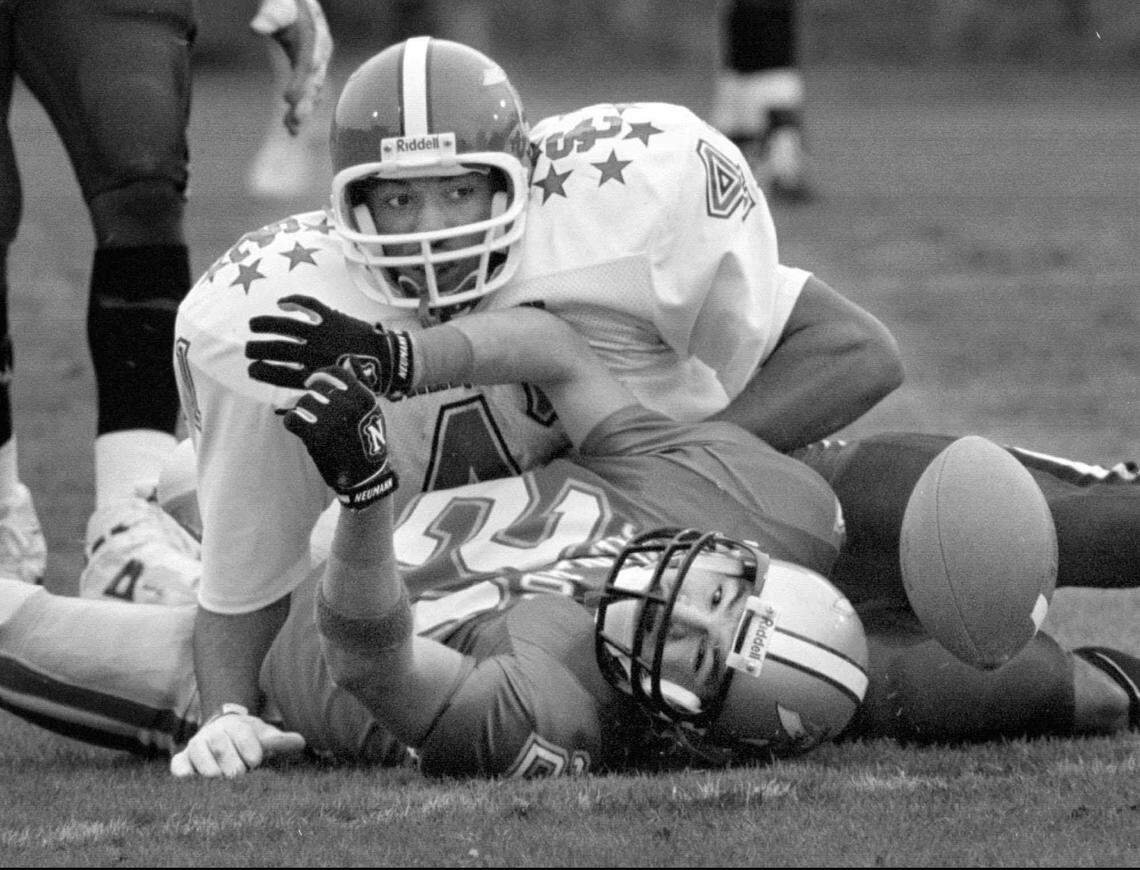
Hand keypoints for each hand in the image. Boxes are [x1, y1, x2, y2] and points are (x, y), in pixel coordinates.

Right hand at [170, 706, 305, 777]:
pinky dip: (183, 771)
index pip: (242, 734)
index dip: (250, 747)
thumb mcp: (265, 737)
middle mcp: (215, 734)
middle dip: (230, 760)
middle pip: (220, 744)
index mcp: (236, 726)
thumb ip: (281, 741)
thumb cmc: (248, 741)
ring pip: (199, 752)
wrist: (222, 734)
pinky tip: (191, 780)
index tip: (257, 761)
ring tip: (218, 777)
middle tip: (238, 774)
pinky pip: (178, 764)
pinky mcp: (182, 760)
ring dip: (208, 766)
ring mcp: (197, 746)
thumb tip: (301, 742)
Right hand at [247, 295, 415, 396]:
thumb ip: (313, 392)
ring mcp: (322, 334)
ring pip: (285, 326)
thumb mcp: (336, 392)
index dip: (260, 371)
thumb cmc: (364, 380)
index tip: (251, 369)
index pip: (277, 373)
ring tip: (253, 325)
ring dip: (265, 324)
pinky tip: (281, 303)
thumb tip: (290, 404)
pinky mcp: (332, 318)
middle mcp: (314, 355)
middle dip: (257, 349)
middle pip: (276, 350)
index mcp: (313, 376)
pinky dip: (293, 301)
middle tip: (248, 349)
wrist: (389, 361)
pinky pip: (308, 305)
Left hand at [249, 0, 332, 134]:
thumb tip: (256, 28)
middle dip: (305, 102)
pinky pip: (305, 95)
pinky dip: (298, 111)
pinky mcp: (308, 74)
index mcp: (319, 37)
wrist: (297, 5)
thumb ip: (272, 13)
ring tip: (292, 130)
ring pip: (311, 93)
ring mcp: (316, 66)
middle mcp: (321, 55)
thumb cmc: (288, 2)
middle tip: (295, 120)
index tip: (290, 97)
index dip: (302, 81)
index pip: (311, 62)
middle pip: (314, 82)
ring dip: (302, 112)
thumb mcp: (281, 3)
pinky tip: (290, 127)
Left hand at [283, 366, 398, 508]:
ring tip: (311, 423)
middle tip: (316, 413)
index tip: (312, 382)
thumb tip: (350, 359)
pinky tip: (300, 429)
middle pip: (317, 389)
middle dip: (313, 400)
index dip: (320, 375)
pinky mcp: (317, 437)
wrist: (365, 476)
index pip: (335, 372)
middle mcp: (349, 406)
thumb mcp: (371, 410)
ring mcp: (333, 421)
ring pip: (303, 402)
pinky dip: (293, 423)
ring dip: (303, 412)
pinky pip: (293, 419)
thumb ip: (361, 382)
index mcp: (364, 397)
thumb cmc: (366, 441)